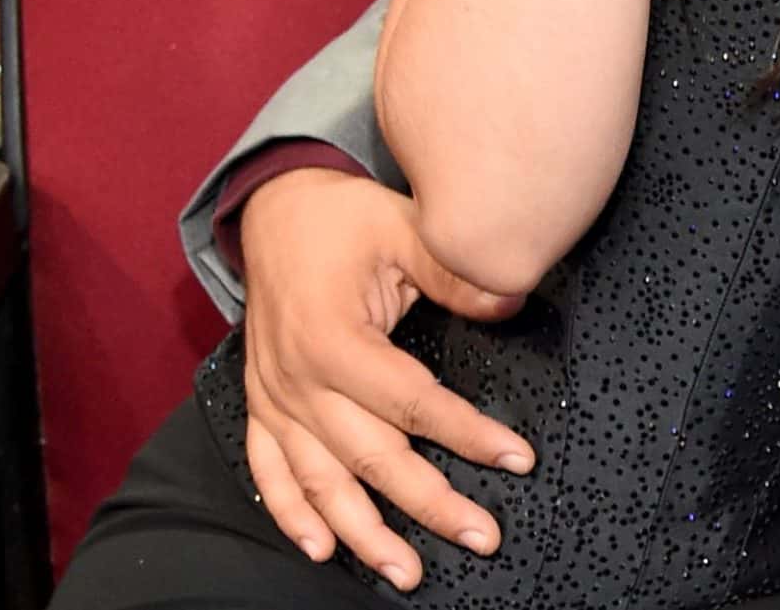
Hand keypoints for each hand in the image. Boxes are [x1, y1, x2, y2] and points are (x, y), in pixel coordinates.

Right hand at [239, 168, 529, 588]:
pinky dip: (291, 513)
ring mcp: (273, 397)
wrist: (274, 207)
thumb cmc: (345, 220)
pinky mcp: (261, 403)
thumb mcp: (405, 229)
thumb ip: (456, 271)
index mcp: (334, 340)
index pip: (412, 403)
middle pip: (371, 457)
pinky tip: (320, 548)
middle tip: (482, 536)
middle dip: (428, 503)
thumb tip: (515, 297)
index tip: (517, 459)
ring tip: (406, 572)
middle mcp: (297, 380)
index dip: (467, 435)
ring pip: (320, 480)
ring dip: (363, 532)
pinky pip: (270, 470)